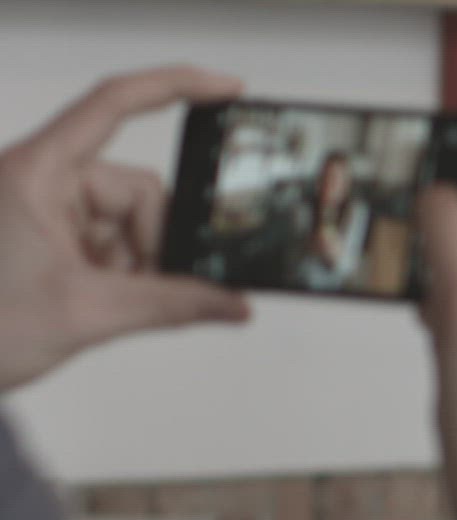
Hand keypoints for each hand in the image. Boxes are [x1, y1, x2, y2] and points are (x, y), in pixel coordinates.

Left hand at [0, 67, 250, 391]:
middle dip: (155, 243)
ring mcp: (48, 208)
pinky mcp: (53, 236)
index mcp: (40, 173)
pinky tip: (106, 299)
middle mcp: (43, 179)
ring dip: (139, 265)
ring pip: (132, 222)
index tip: (229, 91)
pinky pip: (116, 243)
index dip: (175, 87)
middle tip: (146, 289)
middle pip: (137, 190)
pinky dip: (126, 273)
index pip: (113, 104)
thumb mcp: (88, 314)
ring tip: (112, 302)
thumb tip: (236, 303)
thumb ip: (173, 305)